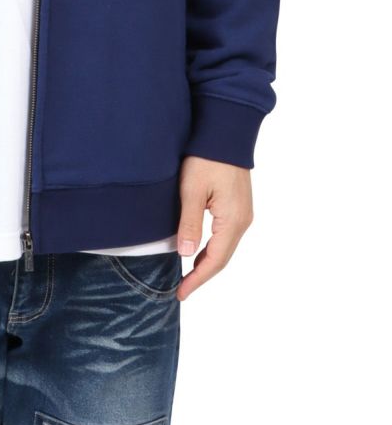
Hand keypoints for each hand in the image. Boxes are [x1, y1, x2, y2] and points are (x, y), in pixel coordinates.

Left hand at [175, 155, 252, 300]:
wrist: (225, 132)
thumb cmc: (206, 158)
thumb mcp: (192, 190)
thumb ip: (190, 223)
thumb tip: (187, 255)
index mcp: (233, 221)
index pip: (215, 261)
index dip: (198, 279)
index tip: (181, 293)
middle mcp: (243, 221)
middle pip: (223, 257)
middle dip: (202, 275)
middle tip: (182, 289)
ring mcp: (243, 213)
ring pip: (225, 247)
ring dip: (207, 262)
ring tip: (188, 274)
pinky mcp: (238, 205)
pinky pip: (226, 235)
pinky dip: (213, 247)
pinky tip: (199, 249)